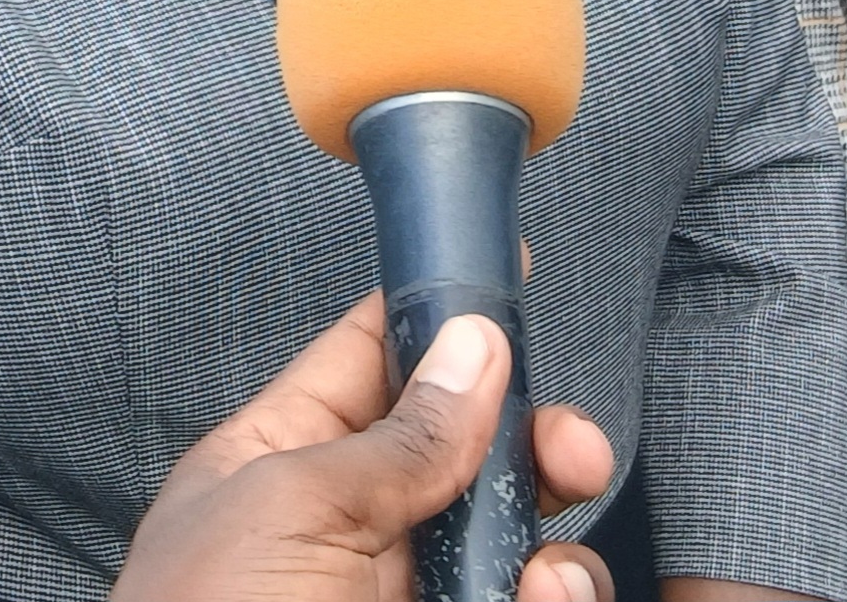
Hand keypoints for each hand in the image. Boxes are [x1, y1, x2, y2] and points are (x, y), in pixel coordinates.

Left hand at [114, 297, 615, 601]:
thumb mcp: (289, 510)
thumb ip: (394, 436)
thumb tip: (474, 347)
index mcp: (276, 467)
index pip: (365, 363)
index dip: (434, 315)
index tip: (509, 277)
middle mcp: (345, 536)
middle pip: (461, 455)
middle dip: (529, 442)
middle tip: (570, 449)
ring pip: (509, 549)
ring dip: (552, 547)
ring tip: (546, 574)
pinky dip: (554, 598)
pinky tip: (547, 599)